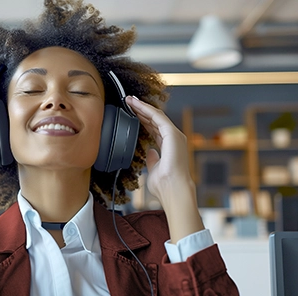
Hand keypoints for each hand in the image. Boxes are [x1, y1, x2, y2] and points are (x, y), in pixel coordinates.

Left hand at [126, 96, 202, 241]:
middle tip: (128, 101)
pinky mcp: (173, 134)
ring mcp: (175, 135)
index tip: (132, 112)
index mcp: (169, 146)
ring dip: (142, 106)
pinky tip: (136, 104)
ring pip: (156, 115)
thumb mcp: (154, 169)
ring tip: (130, 100)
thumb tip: (150, 152)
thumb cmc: (165, 186)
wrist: (173, 191)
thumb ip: (152, 160)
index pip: (155, 128)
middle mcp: (174, 139)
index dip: (143, 119)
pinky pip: (157, 117)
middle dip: (141, 110)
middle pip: (155, 119)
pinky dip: (146, 109)